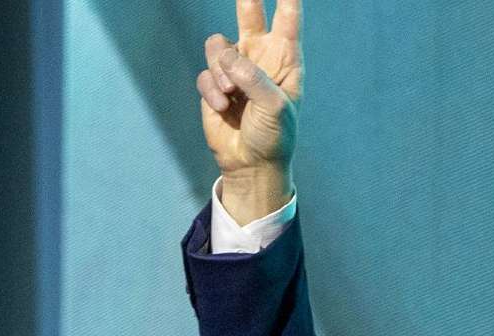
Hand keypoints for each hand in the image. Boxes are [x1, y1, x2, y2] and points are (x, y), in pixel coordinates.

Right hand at [196, 0, 301, 220]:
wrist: (251, 163)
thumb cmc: (274, 136)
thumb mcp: (275, 107)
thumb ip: (253, 77)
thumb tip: (226, 56)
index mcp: (286, 60)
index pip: (288, 20)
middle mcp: (260, 58)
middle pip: (250, 14)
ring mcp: (236, 69)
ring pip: (218, 47)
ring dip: (221, 71)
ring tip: (232, 96)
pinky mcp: (215, 84)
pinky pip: (206, 74)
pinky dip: (212, 91)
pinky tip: (223, 108)